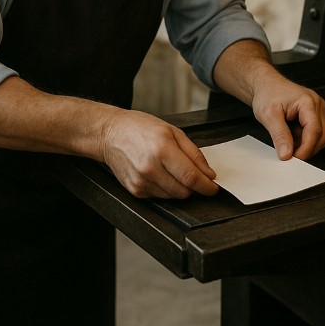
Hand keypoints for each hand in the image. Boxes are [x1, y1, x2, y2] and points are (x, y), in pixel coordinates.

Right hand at [100, 108, 219, 198]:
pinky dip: (166, 189)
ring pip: (173, 197)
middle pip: (184, 191)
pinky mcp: (135, 190)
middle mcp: (150, 169)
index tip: (214, 188)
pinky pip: (159, 197)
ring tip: (172, 170)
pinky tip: (160, 174)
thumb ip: (194, 154)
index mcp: (162, 150)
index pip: (191, 177)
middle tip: (193, 175)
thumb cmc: (140, 128)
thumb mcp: (173, 131)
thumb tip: (208, 173)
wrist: (110, 134)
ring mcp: (141, 182)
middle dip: (194, 187)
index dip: (207, 186)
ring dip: (180, 188)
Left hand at [249, 70, 324, 160]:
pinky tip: (291, 138)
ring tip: (288, 144)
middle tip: (291, 156)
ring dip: (305, 145)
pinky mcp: (313, 114)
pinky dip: (303, 140)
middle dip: (308, 149)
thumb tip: (286, 154)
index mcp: (308, 102)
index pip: (315, 131)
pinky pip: (314, 132)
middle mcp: (316, 105)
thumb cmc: (267, 93)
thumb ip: (279, 135)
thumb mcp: (268, 115)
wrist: (265, 84)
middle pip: (321, 135)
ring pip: (319, 136)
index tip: (295, 158)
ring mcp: (316, 109)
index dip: (306, 148)